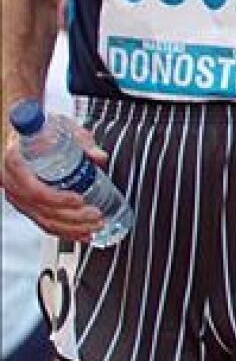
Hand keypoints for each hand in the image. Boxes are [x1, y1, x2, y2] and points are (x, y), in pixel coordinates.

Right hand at [1, 121, 108, 240]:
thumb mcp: (61, 127)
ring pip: (43, 220)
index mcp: (15, 162)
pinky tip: (82, 233)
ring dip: (71, 228)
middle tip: (96, 214)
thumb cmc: (41, 130)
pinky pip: (43, 222)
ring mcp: (18, 197)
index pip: (33, 189)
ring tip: (95, 226)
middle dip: (72, 217)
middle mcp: (13, 183)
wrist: (26, 135)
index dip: (57, 198)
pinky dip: (64, 231)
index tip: (79, 198)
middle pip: (41, 209)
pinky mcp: (27, 205)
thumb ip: (81, 140)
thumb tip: (98, 156)